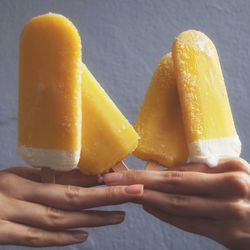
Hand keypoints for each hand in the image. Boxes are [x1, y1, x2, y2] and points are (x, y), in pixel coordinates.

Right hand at [0, 167, 142, 246]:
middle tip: (136, 191)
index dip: (99, 180)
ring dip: (93, 216)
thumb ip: (43, 179)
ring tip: (121, 214)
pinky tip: (83, 235)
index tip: (123, 180)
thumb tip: (79, 177)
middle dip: (107, 194)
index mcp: (22, 175)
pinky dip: (59, 238)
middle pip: (72, 194)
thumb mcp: (16, 177)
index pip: (69, 178)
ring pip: (58, 216)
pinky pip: (33, 238)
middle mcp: (17, 191)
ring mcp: (7, 213)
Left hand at [104, 159, 249, 249]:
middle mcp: (229, 192)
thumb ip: (203, 169)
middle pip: (173, 190)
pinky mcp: (226, 236)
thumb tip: (169, 171)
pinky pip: (189, 224)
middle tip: (113, 182)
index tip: (124, 173)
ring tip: (126, 193)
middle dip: (139, 185)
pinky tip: (150, 207)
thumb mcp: (235, 169)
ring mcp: (228, 217)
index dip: (147, 175)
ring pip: (177, 208)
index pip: (177, 175)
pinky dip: (166, 215)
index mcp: (230, 171)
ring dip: (148, 200)